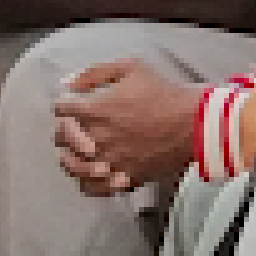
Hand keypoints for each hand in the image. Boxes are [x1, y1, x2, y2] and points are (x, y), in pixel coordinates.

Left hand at [52, 58, 205, 196]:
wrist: (193, 124)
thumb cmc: (163, 93)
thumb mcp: (130, 68)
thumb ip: (94, 73)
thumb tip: (67, 84)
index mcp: (94, 109)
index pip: (61, 109)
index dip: (65, 104)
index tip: (72, 104)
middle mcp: (96, 137)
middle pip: (61, 138)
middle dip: (64, 130)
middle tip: (72, 127)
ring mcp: (109, 160)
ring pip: (72, 166)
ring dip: (69, 158)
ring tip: (75, 154)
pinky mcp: (123, 177)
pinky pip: (94, 187)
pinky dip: (87, 182)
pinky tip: (91, 173)